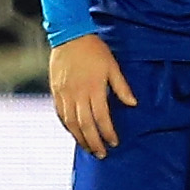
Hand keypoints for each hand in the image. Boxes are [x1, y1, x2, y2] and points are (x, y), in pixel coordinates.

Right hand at [48, 33, 134, 156]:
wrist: (69, 35)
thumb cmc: (94, 49)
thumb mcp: (112, 66)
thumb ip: (122, 87)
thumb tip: (133, 104)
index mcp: (93, 89)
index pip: (101, 118)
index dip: (108, 133)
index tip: (114, 142)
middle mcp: (77, 94)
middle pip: (85, 125)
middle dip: (94, 142)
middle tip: (101, 154)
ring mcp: (65, 93)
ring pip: (71, 123)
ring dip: (80, 138)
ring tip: (88, 148)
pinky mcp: (56, 91)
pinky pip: (60, 114)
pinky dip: (67, 126)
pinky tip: (74, 133)